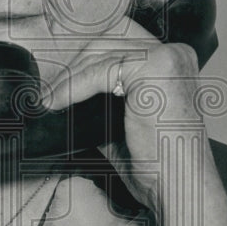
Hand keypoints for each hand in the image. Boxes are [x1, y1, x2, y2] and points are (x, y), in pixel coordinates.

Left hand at [39, 17, 202, 209]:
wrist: (177, 186)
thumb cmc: (158, 165)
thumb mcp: (122, 124)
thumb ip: (102, 102)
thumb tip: (65, 94)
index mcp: (172, 62)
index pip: (119, 39)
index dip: (87, 54)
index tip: (59, 76)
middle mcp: (174, 53)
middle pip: (108, 39)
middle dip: (74, 64)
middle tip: (49, 90)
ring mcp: (167, 57)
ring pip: (101, 53)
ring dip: (69, 77)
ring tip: (49, 99)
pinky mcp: (154, 67)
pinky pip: (100, 70)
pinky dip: (74, 86)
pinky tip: (58, 101)